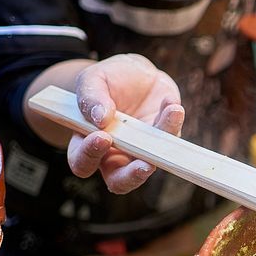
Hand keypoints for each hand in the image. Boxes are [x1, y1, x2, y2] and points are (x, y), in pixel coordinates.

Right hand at [65, 54, 184, 193]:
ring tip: (171, 112)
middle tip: (144, 164)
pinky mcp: (163, 142)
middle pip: (118, 182)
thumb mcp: (93, 79)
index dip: (90, 156)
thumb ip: (90, 97)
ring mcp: (141, 151)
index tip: (102, 136)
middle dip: (131, 177)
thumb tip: (100, 118)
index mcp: (86, 144)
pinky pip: (170, 141)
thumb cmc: (108, 80)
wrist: (136, 73)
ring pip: (151, 165)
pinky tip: (171, 104)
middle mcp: (114, 155)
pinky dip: (173, 122)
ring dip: (162, 147)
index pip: (82, 163)